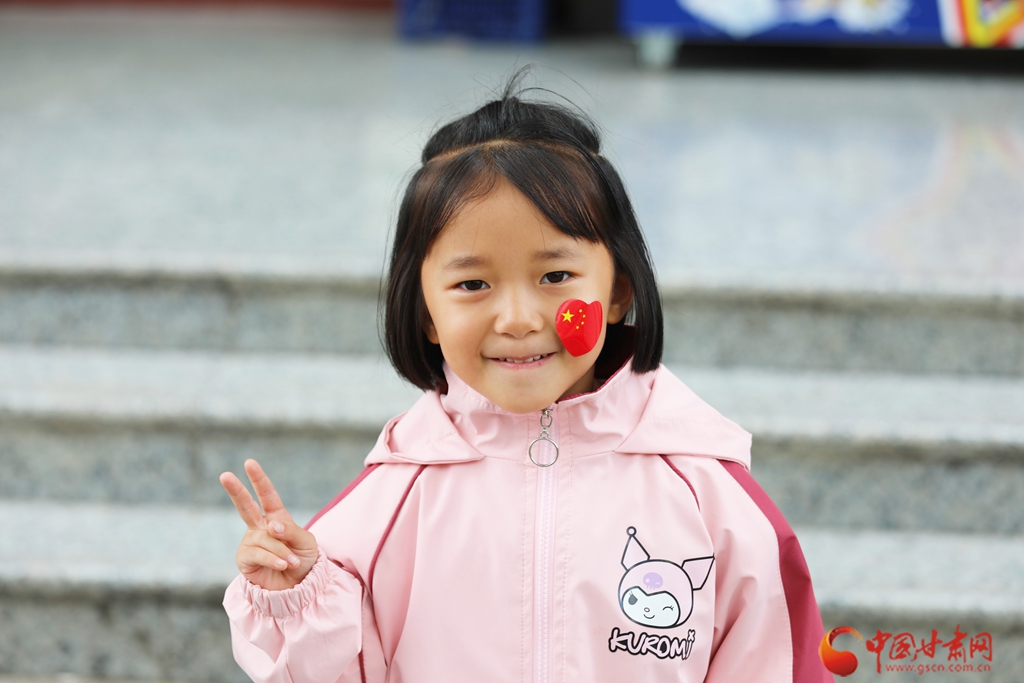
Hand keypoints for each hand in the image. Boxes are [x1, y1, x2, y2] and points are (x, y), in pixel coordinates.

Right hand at [220, 459, 318, 589]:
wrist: (299, 587)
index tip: (249, 463)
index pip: (267, 496)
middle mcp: (260, 528)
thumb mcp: (306, 542)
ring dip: (281, 550)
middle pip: (245, 506)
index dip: (259, 480)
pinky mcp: (245, 560)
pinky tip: (283, 565)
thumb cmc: (303, 561)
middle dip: (236, 490)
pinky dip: (274, 559)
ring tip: (292, 561)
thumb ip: (290, 530)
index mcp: (276, 518)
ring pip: (263, 538)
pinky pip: (258, 554)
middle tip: (225, 475)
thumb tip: (271, 525)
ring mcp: (251, 543)